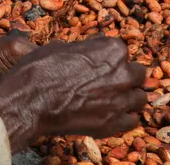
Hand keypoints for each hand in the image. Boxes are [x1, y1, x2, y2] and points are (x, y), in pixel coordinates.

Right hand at [0, 36, 147, 151]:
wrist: (30, 101)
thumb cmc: (40, 70)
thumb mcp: (62, 47)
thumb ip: (85, 49)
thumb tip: (89, 50)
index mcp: (113, 50)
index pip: (122, 51)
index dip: (110, 58)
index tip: (101, 64)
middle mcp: (123, 74)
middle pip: (138, 74)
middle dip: (127, 76)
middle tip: (111, 82)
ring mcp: (120, 100)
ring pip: (140, 98)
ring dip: (129, 98)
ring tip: (114, 100)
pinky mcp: (113, 123)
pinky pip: (132, 121)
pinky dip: (125, 118)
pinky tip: (113, 116)